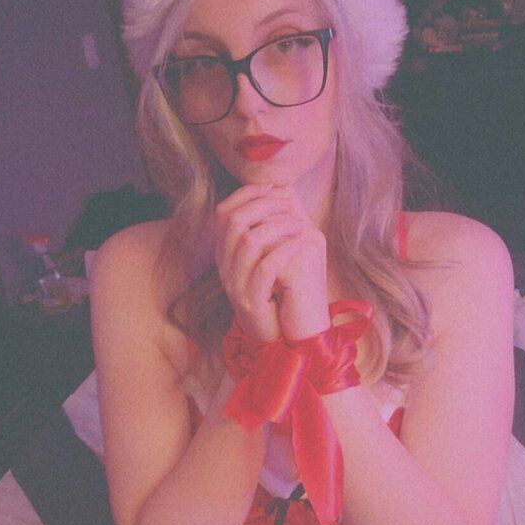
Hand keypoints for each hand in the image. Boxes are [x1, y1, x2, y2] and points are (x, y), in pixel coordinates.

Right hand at [215, 185, 330, 342]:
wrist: (280, 337)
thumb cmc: (281, 292)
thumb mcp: (273, 255)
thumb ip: (272, 225)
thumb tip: (282, 186)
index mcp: (225, 253)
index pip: (223, 212)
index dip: (247, 194)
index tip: (273, 188)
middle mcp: (224, 267)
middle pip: (233, 221)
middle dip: (264, 206)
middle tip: (289, 205)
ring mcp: (234, 285)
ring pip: (248, 242)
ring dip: (278, 227)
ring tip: (300, 225)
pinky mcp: (250, 302)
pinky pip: (264, 269)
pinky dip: (283, 251)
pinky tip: (299, 243)